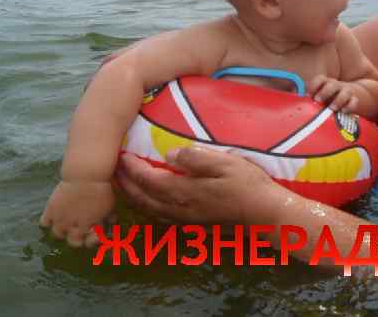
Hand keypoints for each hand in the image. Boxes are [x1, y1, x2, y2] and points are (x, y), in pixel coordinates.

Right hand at [40, 180, 115, 247]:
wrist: (85, 175)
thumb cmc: (101, 190)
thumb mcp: (109, 205)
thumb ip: (109, 217)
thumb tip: (111, 223)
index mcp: (89, 226)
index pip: (88, 243)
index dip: (91, 240)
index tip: (92, 234)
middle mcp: (73, 226)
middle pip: (72, 242)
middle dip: (77, 238)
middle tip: (78, 231)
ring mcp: (60, 219)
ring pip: (57, 234)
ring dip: (62, 231)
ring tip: (66, 224)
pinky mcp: (50, 209)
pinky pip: (44, 223)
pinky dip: (48, 222)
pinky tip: (54, 217)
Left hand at [115, 147, 287, 225]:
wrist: (264, 214)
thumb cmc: (248, 184)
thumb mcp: (226, 163)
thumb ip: (196, 158)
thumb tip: (170, 153)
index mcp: (185, 191)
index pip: (149, 179)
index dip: (132, 168)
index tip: (121, 154)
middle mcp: (179, 208)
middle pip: (143, 197)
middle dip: (125, 183)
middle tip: (113, 169)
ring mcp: (185, 218)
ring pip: (149, 209)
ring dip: (132, 196)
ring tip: (123, 184)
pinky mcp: (193, 223)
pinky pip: (160, 216)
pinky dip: (147, 207)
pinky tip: (148, 201)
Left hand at [308, 75, 358, 112]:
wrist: (350, 96)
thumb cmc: (329, 98)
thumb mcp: (319, 96)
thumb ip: (308, 97)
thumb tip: (294, 97)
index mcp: (326, 84)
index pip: (320, 79)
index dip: (314, 85)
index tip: (308, 94)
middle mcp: (336, 86)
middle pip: (332, 84)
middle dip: (324, 92)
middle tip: (318, 100)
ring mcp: (346, 92)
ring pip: (345, 92)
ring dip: (338, 100)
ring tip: (332, 108)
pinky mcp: (354, 100)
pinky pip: (354, 101)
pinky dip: (350, 106)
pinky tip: (344, 111)